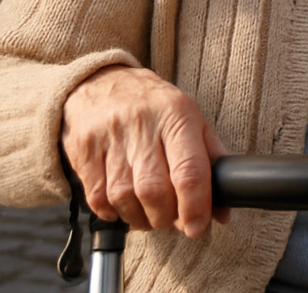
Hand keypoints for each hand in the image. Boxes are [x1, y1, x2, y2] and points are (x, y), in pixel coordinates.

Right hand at [61, 65, 229, 237]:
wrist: (99, 81)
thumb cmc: (154, 105)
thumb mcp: (191, 119)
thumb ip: (211, 160)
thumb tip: (223, 209)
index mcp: (177, 114)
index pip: (189, 170)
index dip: (195, 207)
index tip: (197, 227)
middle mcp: (142, 124)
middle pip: (154, 189)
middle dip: (166, 217)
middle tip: (173, 221)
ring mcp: (110, 136)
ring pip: (124, 197)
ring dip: (140, 219)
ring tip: (149, 216)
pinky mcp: (84, 149)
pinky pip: (97, 197)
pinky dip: (112, 212)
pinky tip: (124, 207)